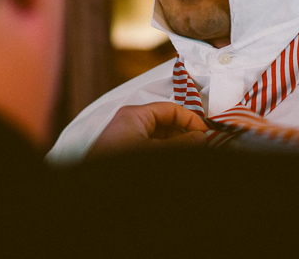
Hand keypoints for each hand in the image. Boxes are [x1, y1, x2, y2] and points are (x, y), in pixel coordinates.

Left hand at [88, 102, 207, 156]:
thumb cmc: (120, 159)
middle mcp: (130, 123)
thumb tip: (202, 137)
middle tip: (202, 147)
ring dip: (175, 145)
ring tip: (192, 152)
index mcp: (135, 115)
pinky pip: (149, 146)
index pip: (170, 109)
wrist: (92, 188)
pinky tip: (174, 156)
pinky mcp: (124, 151)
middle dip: (184, 135)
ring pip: (159, 137)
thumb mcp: (154, 151)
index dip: (190, 120)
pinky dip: (163, 150)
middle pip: (165, 123)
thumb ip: (179, 145)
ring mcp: (126, 139)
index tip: (206, 134)